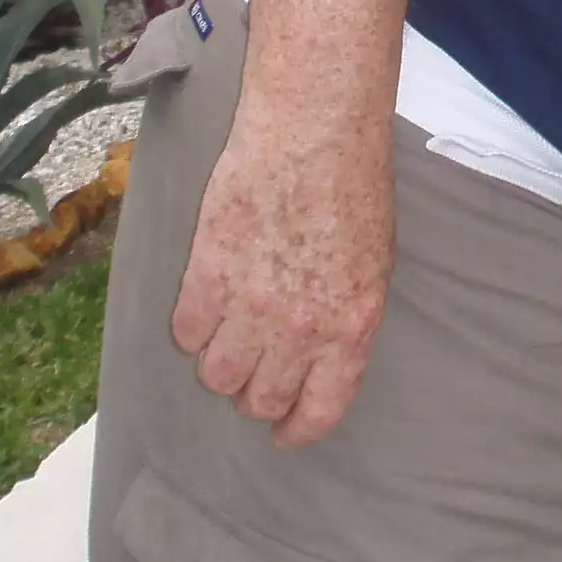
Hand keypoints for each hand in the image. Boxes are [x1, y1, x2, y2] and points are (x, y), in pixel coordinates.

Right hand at [169, 108, 394, 446]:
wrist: (313, 130)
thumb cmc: (353, 185)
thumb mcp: (374, 262)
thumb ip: (345, 317)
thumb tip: (320, 353)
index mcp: (350, 326)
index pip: (318, 410)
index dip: (297, 428)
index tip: (285, 430)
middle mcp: (299, 329)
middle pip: (259, 399)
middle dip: (257, 390)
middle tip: (256, 364)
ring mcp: (250, 306)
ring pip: (217, 375)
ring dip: (221, 360)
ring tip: (230, 329)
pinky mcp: (207, 277)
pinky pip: (188, 334)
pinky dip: (194, 325)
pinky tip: (208, 298)